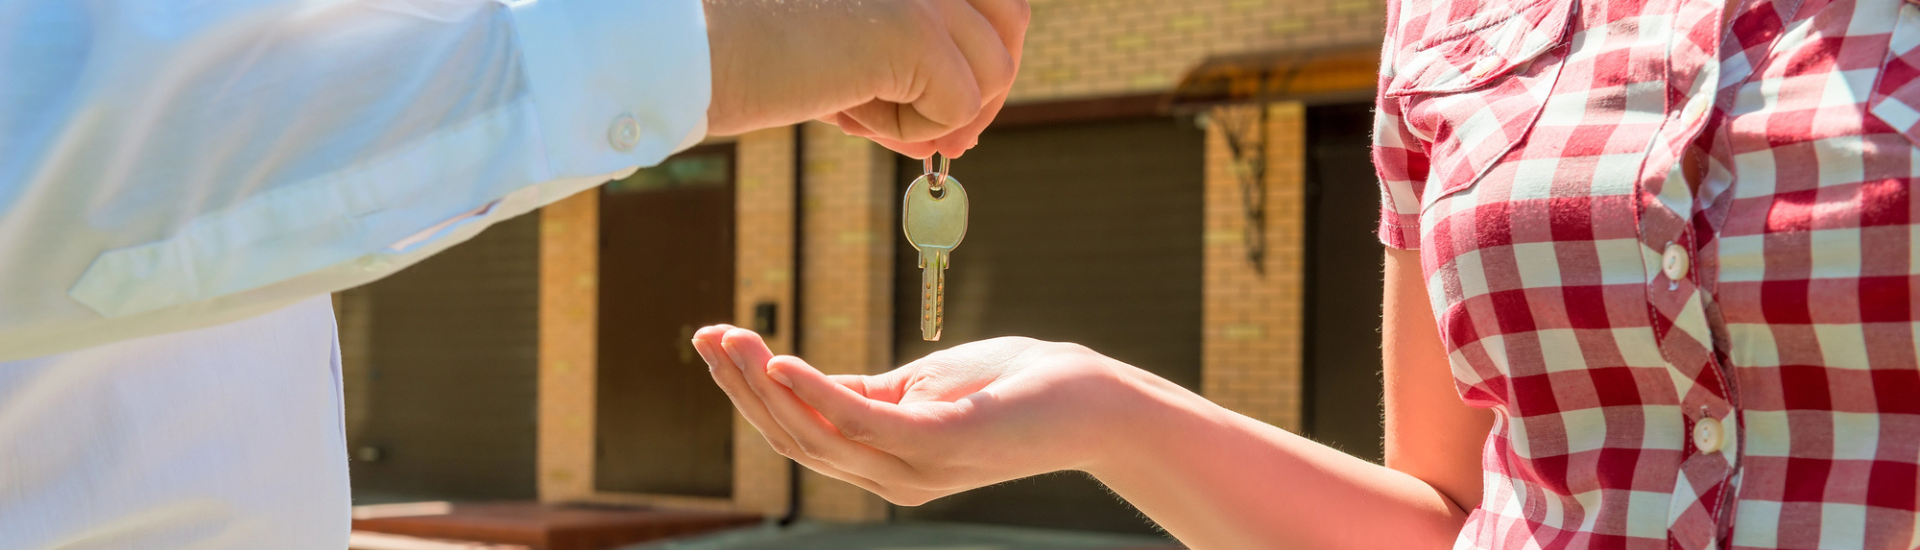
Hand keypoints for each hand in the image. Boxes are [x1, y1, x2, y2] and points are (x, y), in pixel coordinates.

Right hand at [691, 326, 1140, 504]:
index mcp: (883, 462)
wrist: (1093, 400)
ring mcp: (917, 466)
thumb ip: (866, 393)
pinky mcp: (944, 442)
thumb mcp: (923, 385)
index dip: (746, 392)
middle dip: (741, 389)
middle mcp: (892, 477)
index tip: (711, 340)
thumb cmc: (1013, 385)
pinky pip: (865, 422)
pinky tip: (784, 362)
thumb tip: (798, 375)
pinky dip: (818, 394)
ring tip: (732, 341)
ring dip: (766, 387)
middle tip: (706, 336)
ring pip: (817, 437)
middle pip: (793, 440)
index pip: (795, 433)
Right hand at [701, 0, 1028, 157]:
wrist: (692, 46)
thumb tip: (970, 129)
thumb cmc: (758, 46)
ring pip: (992, 72)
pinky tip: (846, 108)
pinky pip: (956, 109)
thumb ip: (916, 63)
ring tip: (856, 105)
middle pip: (1012, 23)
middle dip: (980, 88)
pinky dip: (908, 130)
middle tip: (932, 130)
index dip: (987, 50)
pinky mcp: (916, 30)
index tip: (952, 105)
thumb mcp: (855, 44)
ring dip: (933, 110)